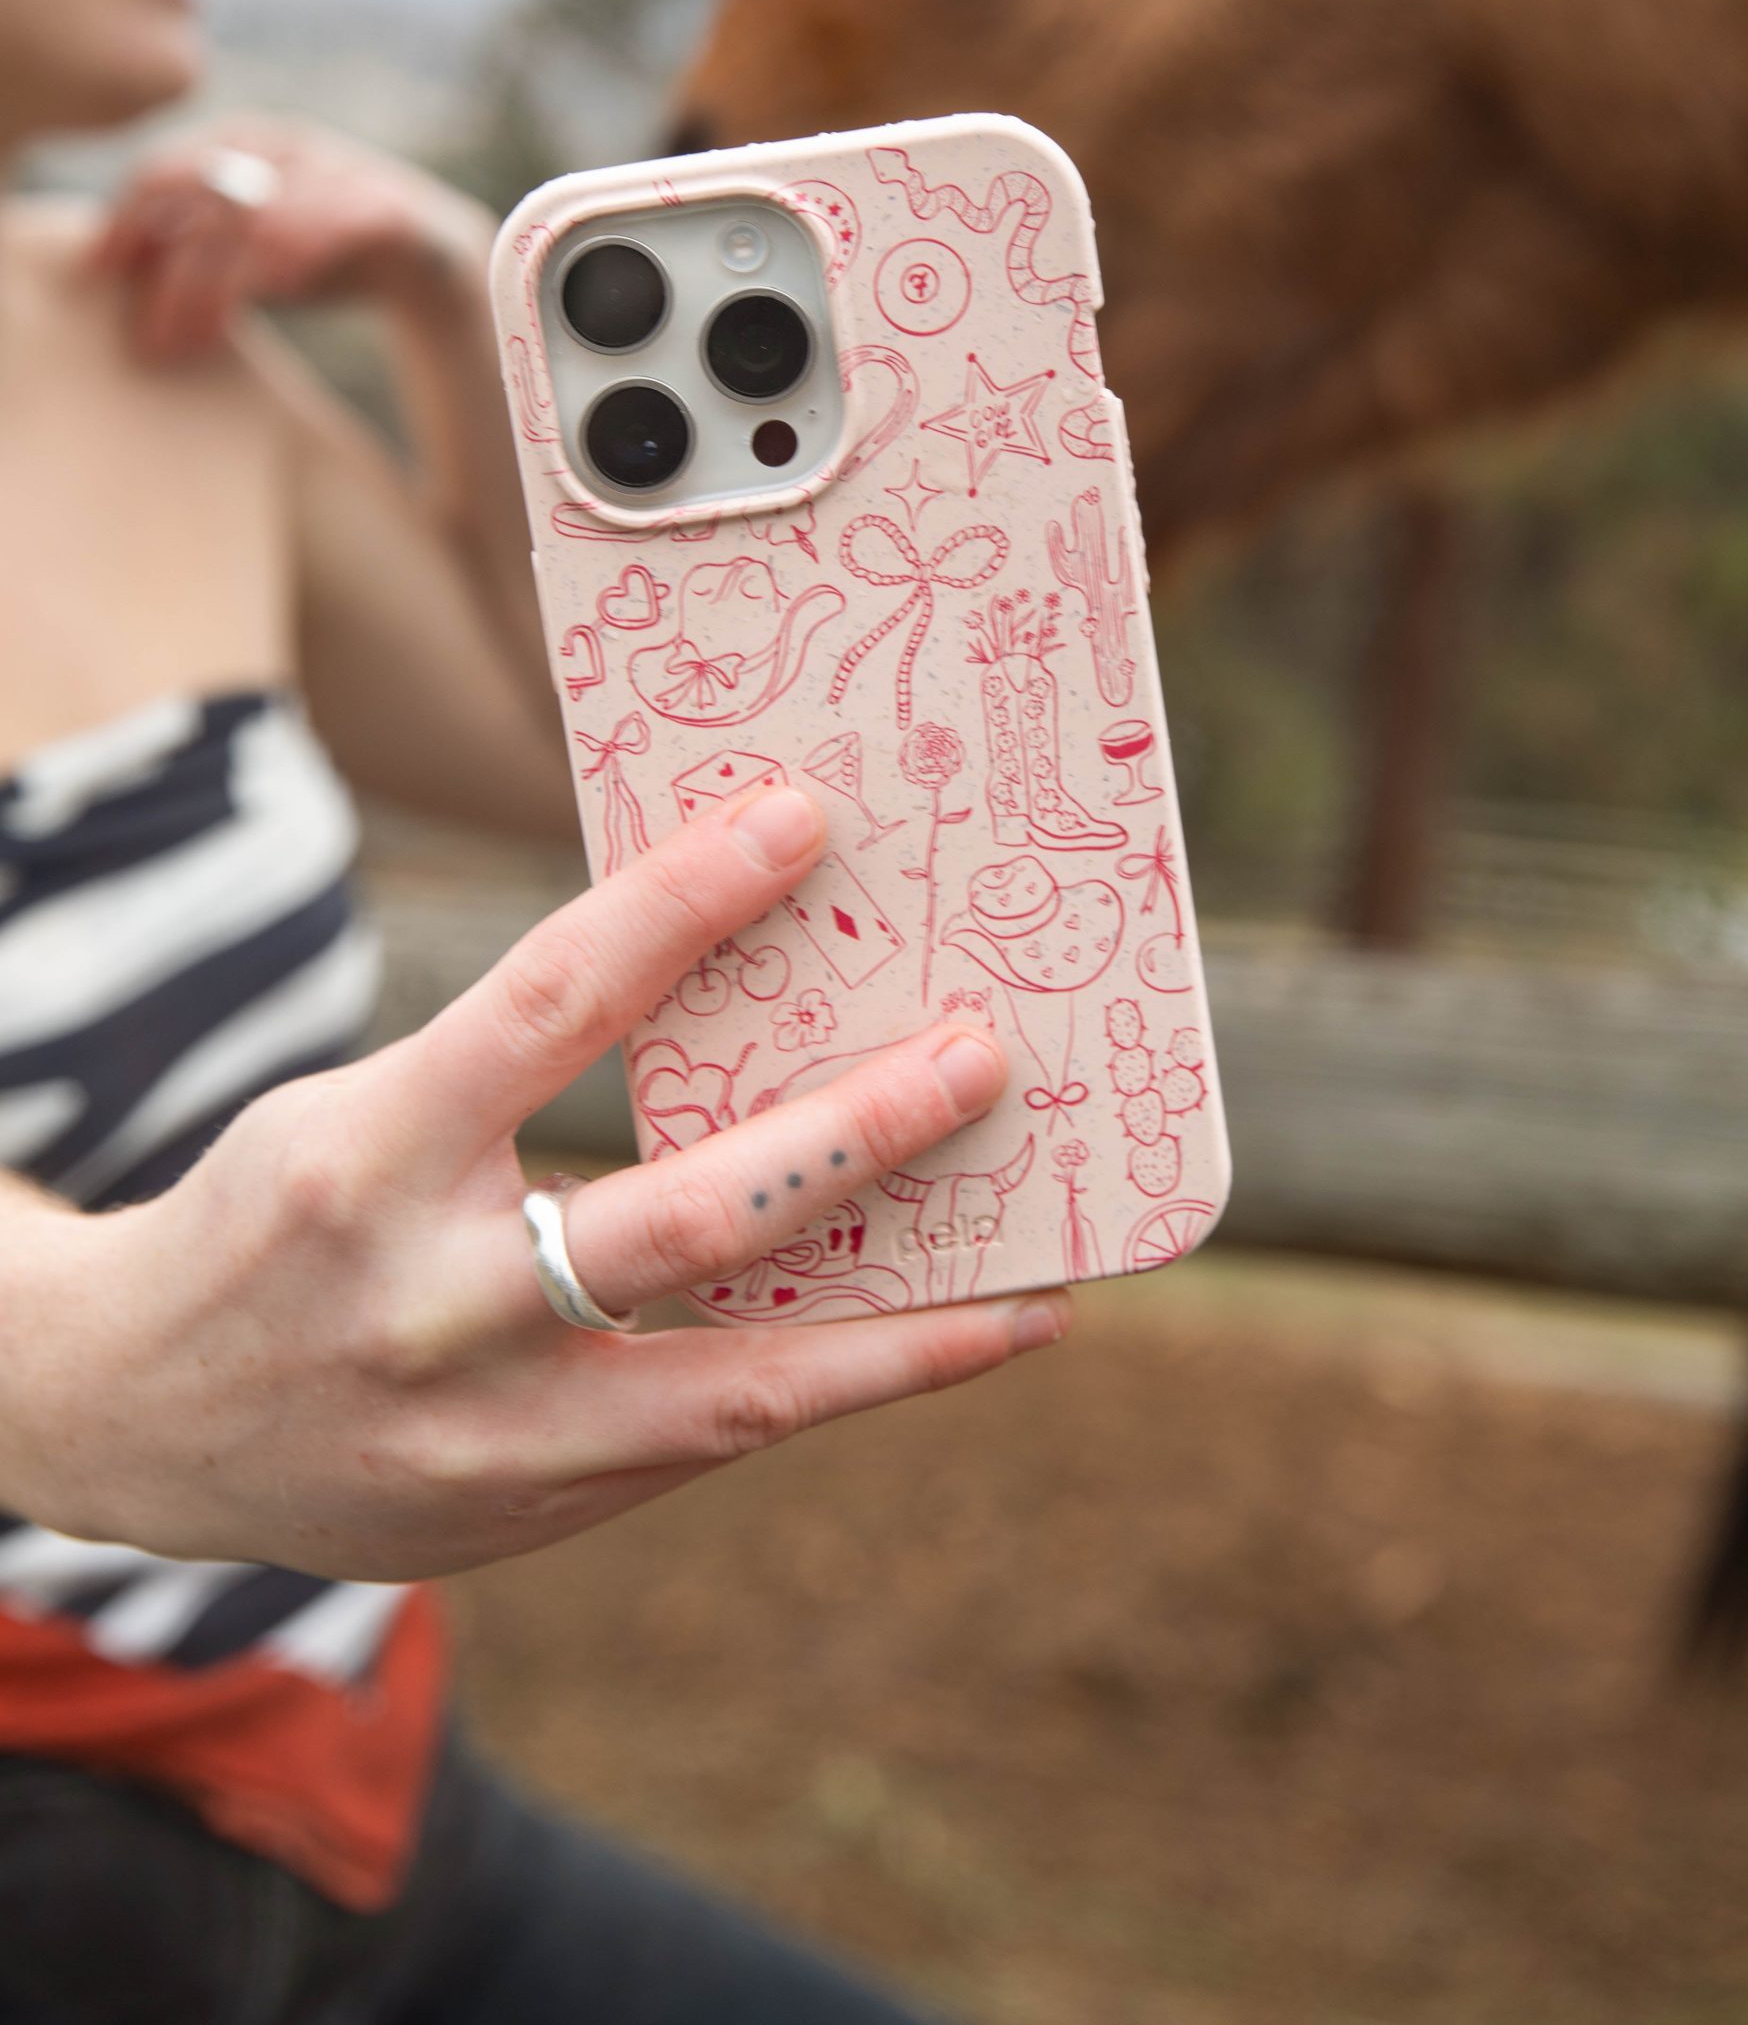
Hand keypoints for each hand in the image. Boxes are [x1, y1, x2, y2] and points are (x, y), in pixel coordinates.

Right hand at [10, 788, 1062, 1579]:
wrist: (123, 1421)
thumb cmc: (278, 1218)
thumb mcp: (357, 1111)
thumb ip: (515, 1070)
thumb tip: (727, 995)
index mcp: (371, 1153)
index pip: (550, 999)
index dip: (681, 903)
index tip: (797, 821)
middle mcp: (431, 1301)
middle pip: (684, 1217)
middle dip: (853, 1140)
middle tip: (980, 1062)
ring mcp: (483, 1432)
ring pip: (735, 1390)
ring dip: (901, 1341)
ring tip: (1036, 1299)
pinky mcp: (521, 1513)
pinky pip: (702, 1442)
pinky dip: (819, 1390)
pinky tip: (920, 1349)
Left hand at [90, 117, 492, 362]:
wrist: (431, 263)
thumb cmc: (322, 256)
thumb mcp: (246, 249)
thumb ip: (190, 244)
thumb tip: (108, 267)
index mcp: (244, 141)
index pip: (163, 169)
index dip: (123, 221)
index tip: (95, 275)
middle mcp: (286, 145)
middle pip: (203, 198)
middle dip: (168, 273)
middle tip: (148, 338)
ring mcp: (337, 171)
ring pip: (255, 222)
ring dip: (218, 289)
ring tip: (197, 342)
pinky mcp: (381, 207)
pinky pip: (322, 231)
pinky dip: (287, 265)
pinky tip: (266, 303)